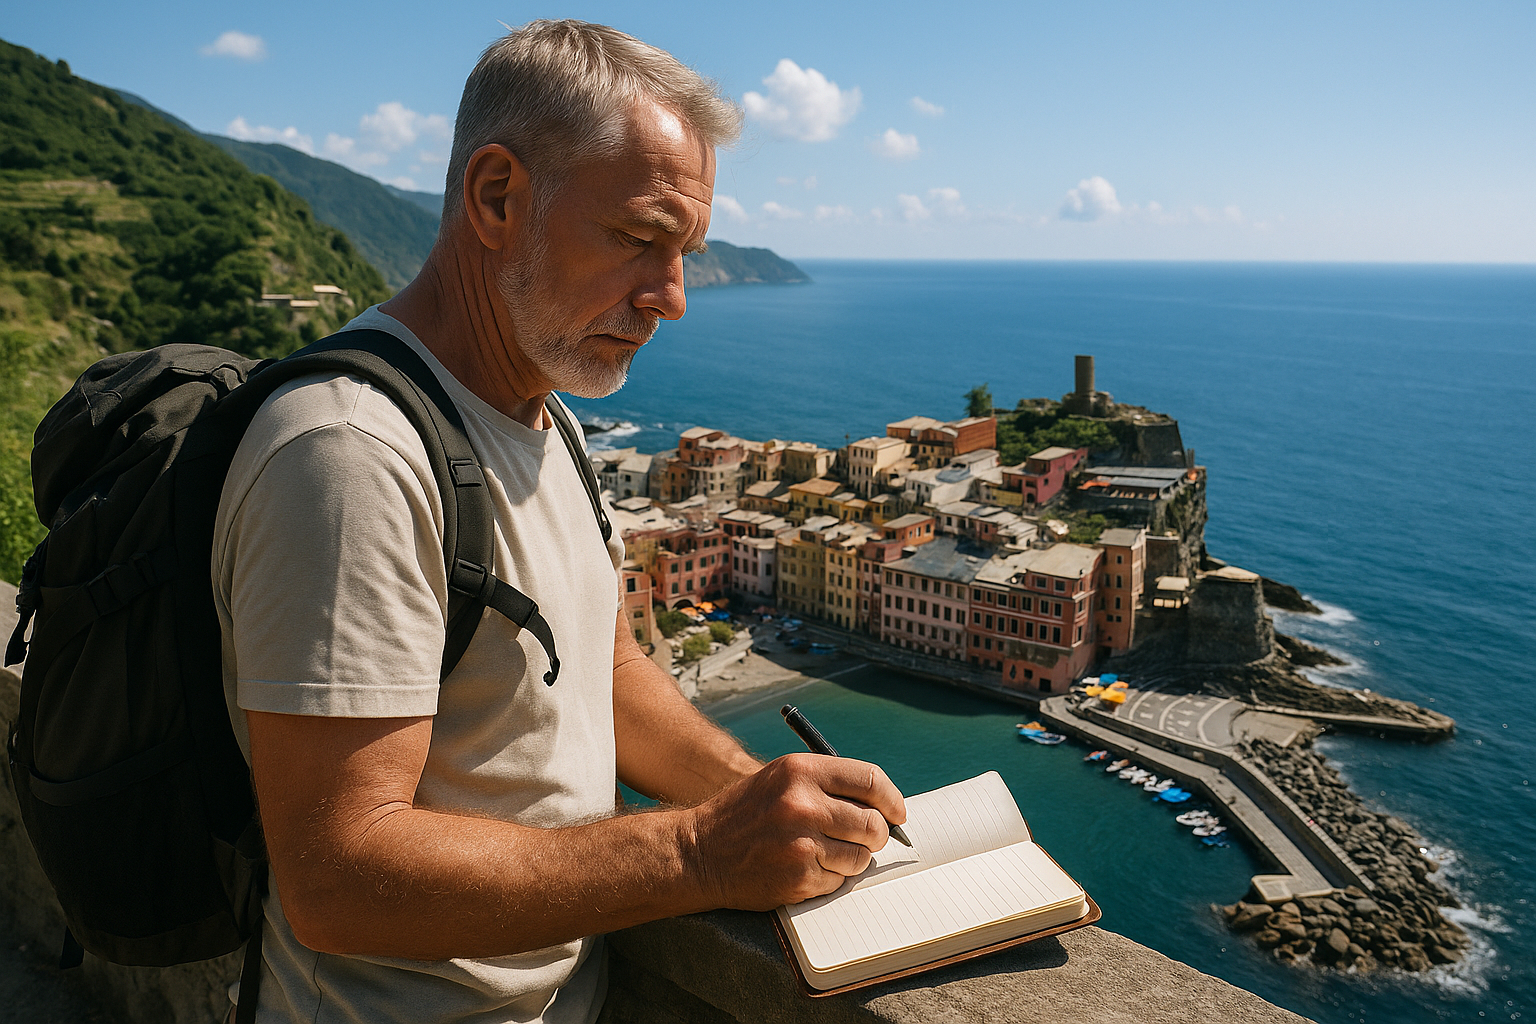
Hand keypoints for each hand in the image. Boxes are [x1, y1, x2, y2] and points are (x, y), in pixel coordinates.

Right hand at [686, 753, 906, 910]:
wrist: (699, 852)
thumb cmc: (745, 814)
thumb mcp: (780, 779)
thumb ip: (827, 784)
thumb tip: (882, 804)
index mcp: (800, 771)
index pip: (870, 779)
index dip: (891, 799)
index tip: (897, 812)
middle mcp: (802, 804)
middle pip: (873, 823)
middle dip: (877, 835)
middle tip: (867, 839)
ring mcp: (801, 843)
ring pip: (861, 856)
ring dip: (854, 859)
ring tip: (829, 853)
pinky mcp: (799, 877)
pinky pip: (839, 880)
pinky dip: (831, 877)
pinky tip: (807, 868)